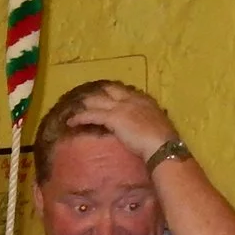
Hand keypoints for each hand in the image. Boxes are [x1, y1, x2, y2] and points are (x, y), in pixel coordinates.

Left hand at [61, 81, 180, 161]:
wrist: (162, 145)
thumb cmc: (163, 141)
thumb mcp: (157, 125)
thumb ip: (148, 122)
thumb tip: (145, 128)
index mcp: (144, 100)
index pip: (125, 91)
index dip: (114, 93)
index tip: (106, 95)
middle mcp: (131, 99)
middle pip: (109, 90)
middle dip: (98, 93)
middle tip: (86, 98)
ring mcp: (121, 107)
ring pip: (97, 100)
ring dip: (85, 104)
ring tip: (75, 108)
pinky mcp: (112, 117)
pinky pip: (91, 115)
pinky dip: (80, 118)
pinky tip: (71, 122)